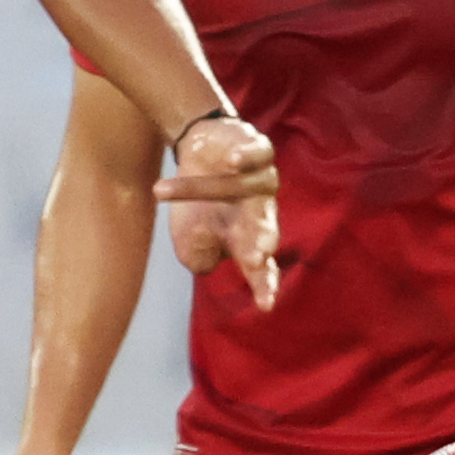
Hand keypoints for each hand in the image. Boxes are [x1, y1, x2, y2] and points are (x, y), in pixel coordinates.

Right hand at [160, 114, 280, 312]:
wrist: (197, 150)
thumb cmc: (195, 201)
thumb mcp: (186, 239)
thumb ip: (197, 257)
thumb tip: (209, 263)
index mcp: (245, 238)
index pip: (259, 267)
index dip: (263, 284)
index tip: (265, 305)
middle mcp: (260, 211)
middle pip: (267, 229)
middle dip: (262, 242)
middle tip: (257, 256)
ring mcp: (263, 179)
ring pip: (253, 189)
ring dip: (223, 188)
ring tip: (209, 186)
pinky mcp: (261, 149)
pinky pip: (260, 154)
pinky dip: (245, 158)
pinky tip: (231, 163)